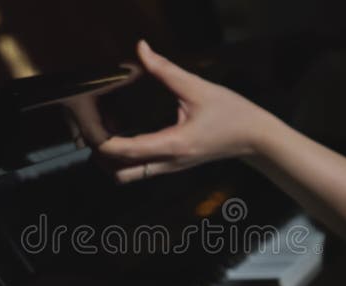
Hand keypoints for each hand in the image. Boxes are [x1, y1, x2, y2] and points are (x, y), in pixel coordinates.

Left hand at [98, 40, 274, 182]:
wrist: (255, 138)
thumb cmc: (231, 113)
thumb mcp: (198, 88)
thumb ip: (166, 69)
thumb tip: (142, 49)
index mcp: (174, 144)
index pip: (128, 151)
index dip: (103, 142)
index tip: (90, 126)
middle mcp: (169, 162)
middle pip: (121, 176)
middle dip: (102, 158)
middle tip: (94, 133)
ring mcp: (171, 168)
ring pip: (129, 177)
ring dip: (112, 162)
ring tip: (106, 134)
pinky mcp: (173, 166)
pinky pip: (140, 170)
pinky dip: (125, 160)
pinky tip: (125, 135)